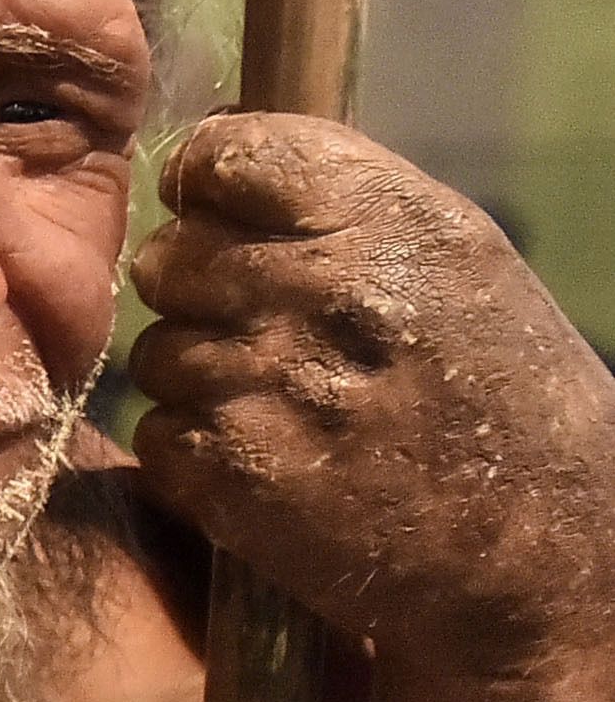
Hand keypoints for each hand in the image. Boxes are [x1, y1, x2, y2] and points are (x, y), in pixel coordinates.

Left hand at [129, 116, 614, 682]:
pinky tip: (275, 461)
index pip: (225, 155)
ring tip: (292, 408)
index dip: (207, 187)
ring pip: (157, 352)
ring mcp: (275, 383)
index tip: (223, 218)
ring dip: (204, 380)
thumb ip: (336, 203)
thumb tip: (209, 156)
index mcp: (392, 219)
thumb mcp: (454, 261)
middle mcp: (329, 289)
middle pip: (167, 257)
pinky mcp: (235, 473)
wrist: (544, 545)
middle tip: (273, 338)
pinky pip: (159, 434)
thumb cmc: (497, 390)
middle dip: (202, 294)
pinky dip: (200, 454)